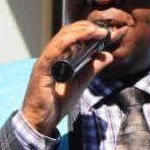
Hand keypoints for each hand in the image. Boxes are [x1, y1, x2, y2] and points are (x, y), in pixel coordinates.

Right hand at [21, 21, 115, 136]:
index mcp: (59, 58)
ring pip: (60, 39)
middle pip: (66, 33)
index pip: (72, 37)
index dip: (87, 31)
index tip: (104, 32)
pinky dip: (66, 43)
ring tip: (95, 31)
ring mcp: (45, 61)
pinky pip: (52, 52)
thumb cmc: (56, 103)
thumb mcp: (80, 83)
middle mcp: (51, 56)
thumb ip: (92, 69)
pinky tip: (78, 38)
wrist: (41, 121)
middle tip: (103, 30)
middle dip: (85, 28)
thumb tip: (108, 55)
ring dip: (79, 32)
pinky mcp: (41, 69)